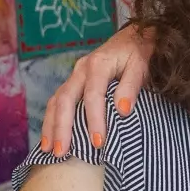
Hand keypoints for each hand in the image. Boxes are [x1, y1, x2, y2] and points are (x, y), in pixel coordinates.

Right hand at [40, 24, 156, 155]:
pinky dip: (52, 121)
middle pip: (65, 100)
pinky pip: (57, 102)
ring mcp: (74, 76)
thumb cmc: (139, 54)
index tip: (98, 143)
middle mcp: (81, 70)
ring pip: (56, 102)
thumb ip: (131, 86)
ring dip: (51, 126)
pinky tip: (50, 139)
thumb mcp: (141, 66)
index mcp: (98, 64)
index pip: (93, 95)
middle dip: (62, 128)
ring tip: (48, 150)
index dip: (94, 120)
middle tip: (61, 153)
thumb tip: (123, 110)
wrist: (133, 37)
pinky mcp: (73, 83)